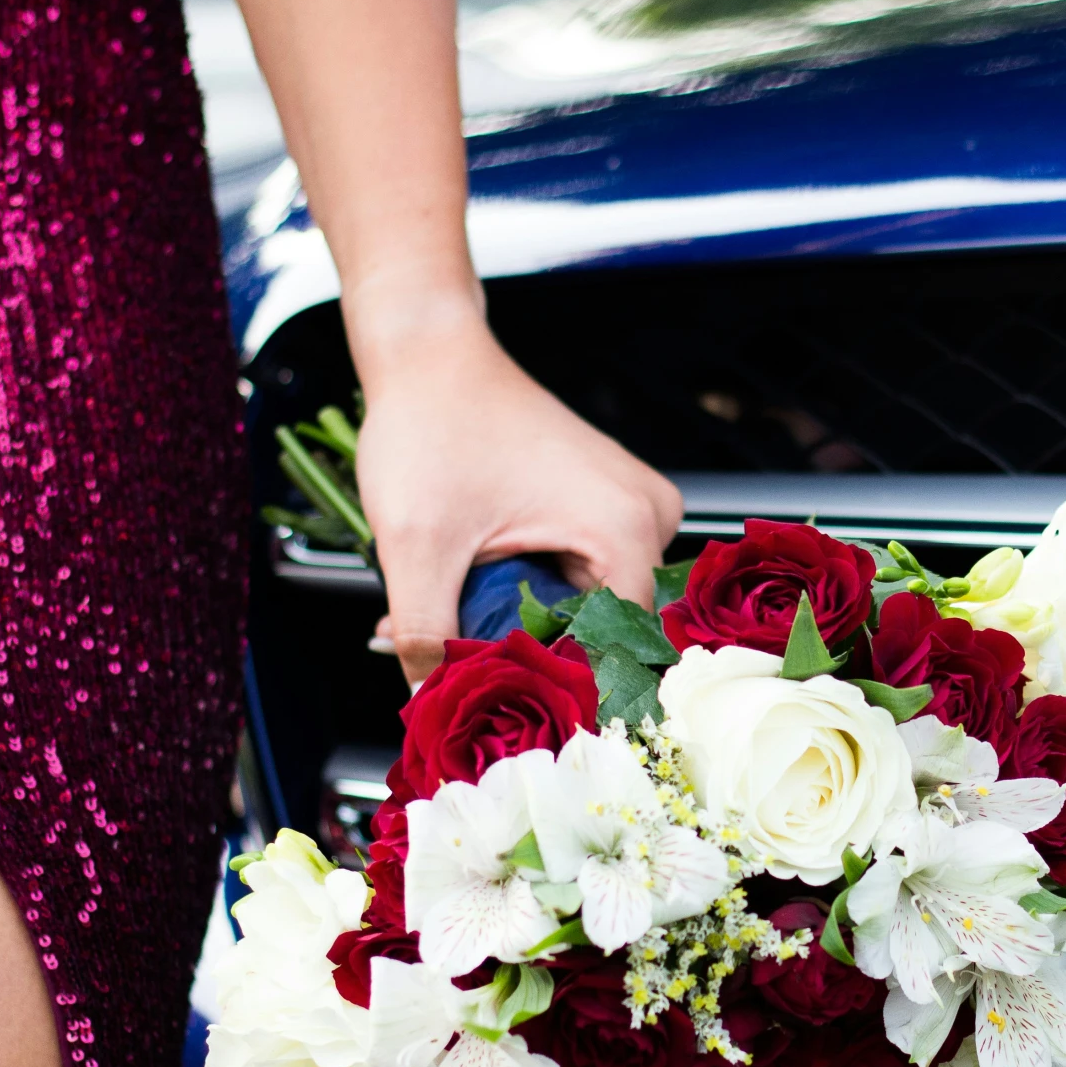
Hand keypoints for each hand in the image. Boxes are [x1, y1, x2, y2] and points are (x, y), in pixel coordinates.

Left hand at [353, 303, 682, 685]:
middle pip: (603, 630)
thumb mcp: (417, 543)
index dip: (559, 689)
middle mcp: (648, 516)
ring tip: (457, 621)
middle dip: (530, 653)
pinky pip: (583, 570)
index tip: (506, 713)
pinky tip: (476, 586)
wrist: (430, 353)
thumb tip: (430, 702)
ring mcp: (634, 505)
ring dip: (525, 623)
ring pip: (589, 604)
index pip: (616, 651)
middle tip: (458, 665)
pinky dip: (530, 589)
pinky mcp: (611, 500)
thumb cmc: (431, 424)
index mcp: (624, 528)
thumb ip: (426, 633)